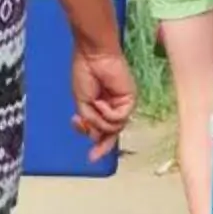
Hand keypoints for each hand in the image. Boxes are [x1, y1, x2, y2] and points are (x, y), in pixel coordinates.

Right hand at [69, 45, 135, 159]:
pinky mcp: (130, 99)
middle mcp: (114, 106)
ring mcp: (122, 104)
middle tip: (93, 155)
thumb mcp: (82, 103)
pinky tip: (100, 101)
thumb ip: (90, 122)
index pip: (103, 130)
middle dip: (102, 145)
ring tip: (92, 105)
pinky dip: (107, 113)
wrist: (92, 56)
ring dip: (100, 121)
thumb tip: (95, 135)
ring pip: (114, 128)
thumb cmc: (84, 73)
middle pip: (112, 133)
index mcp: (102, 106)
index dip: (97, 143)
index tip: (90, 157)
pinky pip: (119, 118)